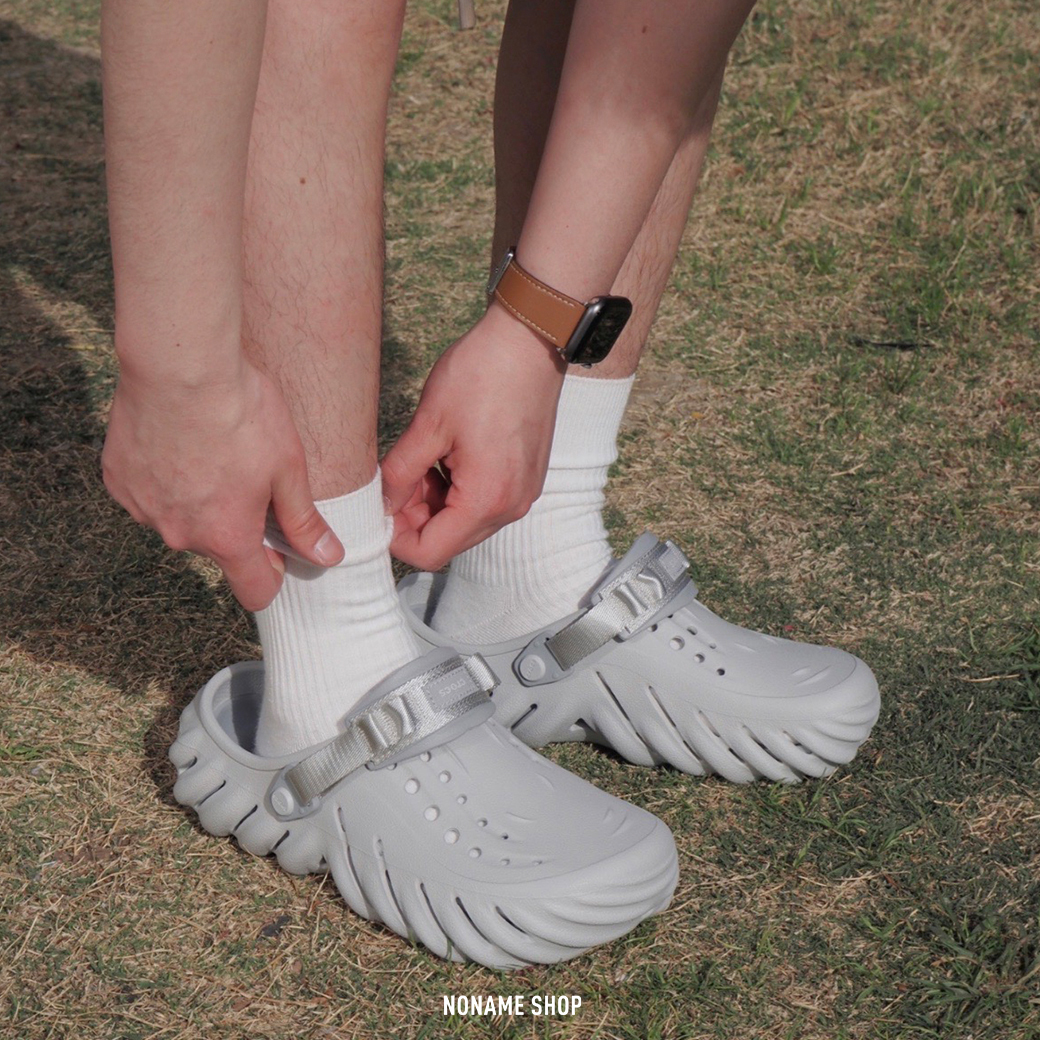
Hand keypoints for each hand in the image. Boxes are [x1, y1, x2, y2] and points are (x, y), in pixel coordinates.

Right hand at [102, 358, 342, 610]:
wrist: (180, 365)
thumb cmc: (243, 413)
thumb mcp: (288, 468)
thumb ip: (304, 520)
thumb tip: (329, 557)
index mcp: (227, 538)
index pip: (254, 591)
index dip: (273, 574)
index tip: (279, 548)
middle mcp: (180, 534)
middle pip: (215, 548)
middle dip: (234, 524)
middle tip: (248, 476)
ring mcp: (143, 508)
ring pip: (179, 518)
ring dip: (196, 500)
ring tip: (212, 452)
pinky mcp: (117, 480)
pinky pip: (148, 492)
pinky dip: (164, 477)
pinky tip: (179, 442)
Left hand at [382, 304, 565, 569]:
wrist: (531, 341)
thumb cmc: (482, 375)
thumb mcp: (428, 425)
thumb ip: (399, 475)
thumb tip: (380, 504)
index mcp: (486, 499)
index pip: (430, 553)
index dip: (395, 537)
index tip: (379, 504)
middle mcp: (511, 507)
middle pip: (448, 542)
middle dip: (414, 519)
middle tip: (396, 477)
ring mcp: (522, 494)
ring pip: (465, 524)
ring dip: (435, 504)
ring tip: (422, 460)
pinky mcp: (526, 479)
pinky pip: (484, 503)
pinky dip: (458, 492)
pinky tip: (447, 456)